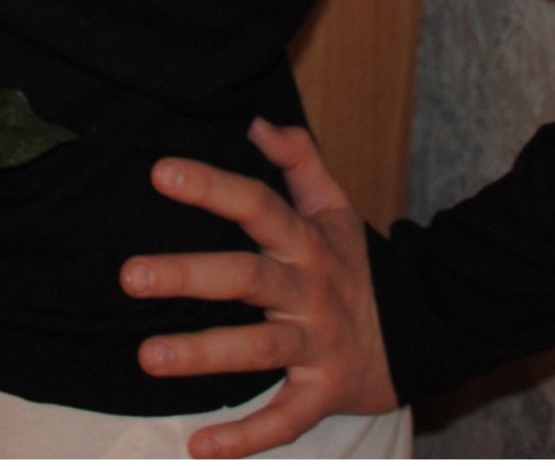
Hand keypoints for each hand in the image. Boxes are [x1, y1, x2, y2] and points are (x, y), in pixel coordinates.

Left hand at [119, 117, 396, 458]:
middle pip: (246, 278)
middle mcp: (309, 290)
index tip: (159, 172)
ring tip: (147, 357)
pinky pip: (284, 419)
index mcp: (306, 241)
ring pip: (257, 350)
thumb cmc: (359, 264)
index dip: (210, 186)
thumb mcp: (336, 205)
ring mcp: (316, 344)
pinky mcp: (323, 394)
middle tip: (130, 275)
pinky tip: (199, 448)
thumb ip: (299, 158)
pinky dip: (245, 438)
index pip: (256, 203)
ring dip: (202, 355)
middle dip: (188, 276)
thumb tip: (256, 122)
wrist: (424, 327)